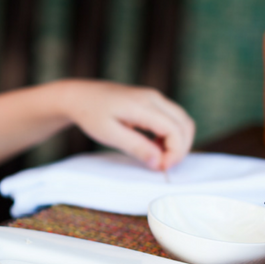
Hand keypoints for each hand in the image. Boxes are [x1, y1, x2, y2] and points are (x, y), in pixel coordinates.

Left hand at [58, 80, 194, 170]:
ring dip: (177, 142)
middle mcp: (153, 97)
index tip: (161, 167)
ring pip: (182, 121)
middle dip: (180, 149)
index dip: (175, 152)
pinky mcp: (151, 101)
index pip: (175, 130)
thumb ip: (136, 147)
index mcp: (142, 105)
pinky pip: (172, 118)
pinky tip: (154, 146)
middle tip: (162, 165)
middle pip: (185, 124)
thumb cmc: (91, 114)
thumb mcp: (110, 134)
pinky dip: (171, 134)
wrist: (80, 95)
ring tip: (157, 157)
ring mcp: (154, 97)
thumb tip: (159, 162)